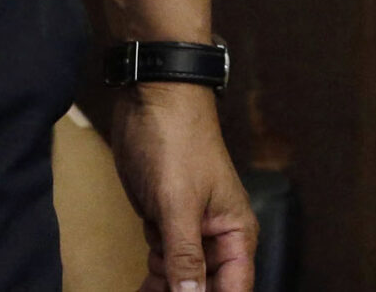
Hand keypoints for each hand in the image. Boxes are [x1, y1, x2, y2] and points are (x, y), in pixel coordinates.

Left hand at [106, 82, 258, 291]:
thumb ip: (185, 258)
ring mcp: (191, 231)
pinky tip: (139, 290)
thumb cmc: (177, 142)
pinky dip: (152, 281)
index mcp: (236, 232)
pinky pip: (163, 266)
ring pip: (183, 281)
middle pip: (209, 288)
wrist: (153, 102)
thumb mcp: (179, 205)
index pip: (235, 288)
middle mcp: (218, 236)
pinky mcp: (166, 224)